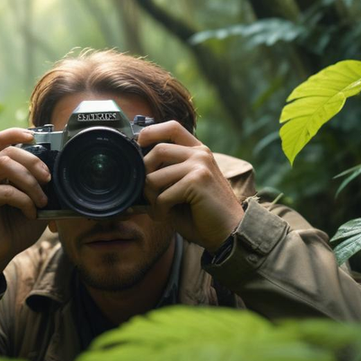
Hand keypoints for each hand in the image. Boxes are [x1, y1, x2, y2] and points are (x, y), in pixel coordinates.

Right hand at [0, 128, 49, 292]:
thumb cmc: (15, 226)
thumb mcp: (36, 202)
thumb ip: (42, 186)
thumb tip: (63, 174)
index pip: (2, 140)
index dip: (17, 133)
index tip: (34, 137)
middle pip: (10, 150)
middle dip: (34, 161)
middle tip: (48, 179)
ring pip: (6, 164)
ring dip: (30, 182)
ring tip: (41, 200)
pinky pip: (7, 190)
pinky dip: (25, 201)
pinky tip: (31, 213)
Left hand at [139, 121, 243, 251]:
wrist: (229, 233)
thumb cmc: (202, 213)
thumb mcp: (181, 187)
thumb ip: (163, 175)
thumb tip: (130, 171)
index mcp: (197, 151)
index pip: (171, 127)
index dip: (151, 132)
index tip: (138, 147)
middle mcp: (200, 153)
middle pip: (157, 150)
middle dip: (145, 175)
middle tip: (149, 195)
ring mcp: (200, 165)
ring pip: (154, 176)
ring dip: (151, 198)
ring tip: (160, 209)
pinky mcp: (197, 181)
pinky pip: (163, 195)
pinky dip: (159, 210)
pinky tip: (166, 216)